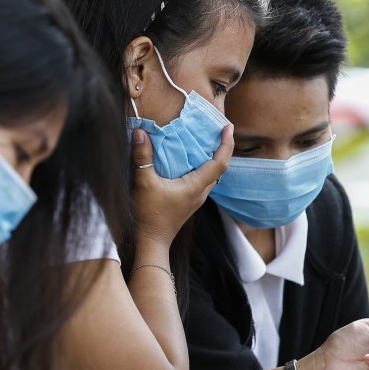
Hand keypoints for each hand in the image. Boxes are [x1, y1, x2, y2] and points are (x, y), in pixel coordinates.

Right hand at [130, 124, 232, 247]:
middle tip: (216, 130)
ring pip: (211, 175)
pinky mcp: (187, 202)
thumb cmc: (148, 215)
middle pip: (219, 168)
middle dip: (221, 148)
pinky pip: (201, 181)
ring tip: (204, 142)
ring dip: (211, 158)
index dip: (226, 144)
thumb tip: (140, 131)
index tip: (228, 127)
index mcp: (195, 186)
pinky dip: (200, 167)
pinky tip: (188, 162)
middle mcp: (200, 193)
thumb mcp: (143, 183)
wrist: (149, 242)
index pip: (220, 162)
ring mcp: (195, 199)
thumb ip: (142, 157)